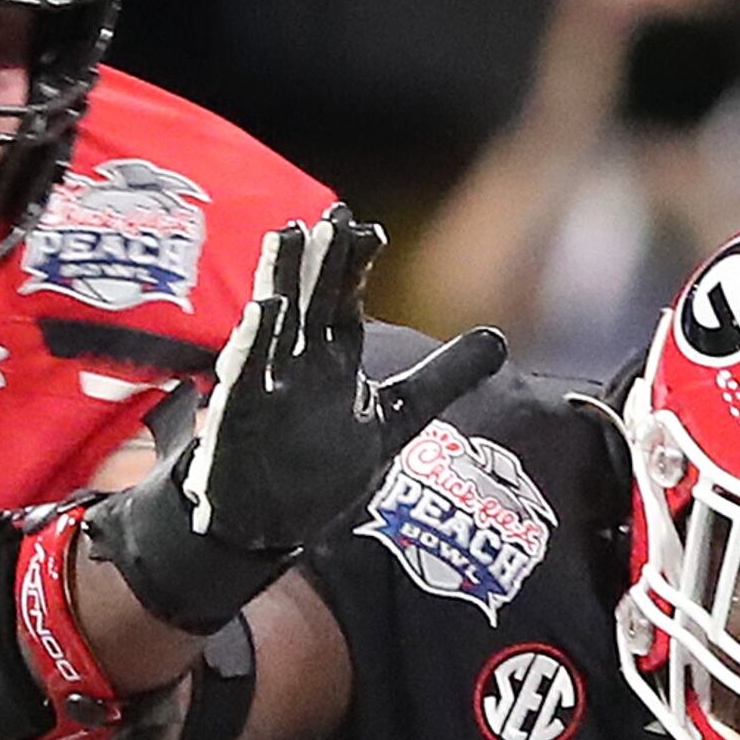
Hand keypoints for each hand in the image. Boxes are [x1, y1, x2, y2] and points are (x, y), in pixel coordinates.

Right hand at [85, 205, 506, 632]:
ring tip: (290, 237)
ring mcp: (266, 386)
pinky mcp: (238, 417)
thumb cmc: (326, 468)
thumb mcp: (398, 419)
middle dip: (321, 261)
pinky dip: (254, 344)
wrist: (269, 523)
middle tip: (332, 216)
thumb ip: (443, 377)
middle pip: (311, 302)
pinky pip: (246, 375)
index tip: (369, 230)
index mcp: (334, 358)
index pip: (345, 301)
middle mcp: (298, 363)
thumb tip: (501, 338)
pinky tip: (266, 310)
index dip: (354, 265)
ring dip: (281, 281)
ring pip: (274, 324)